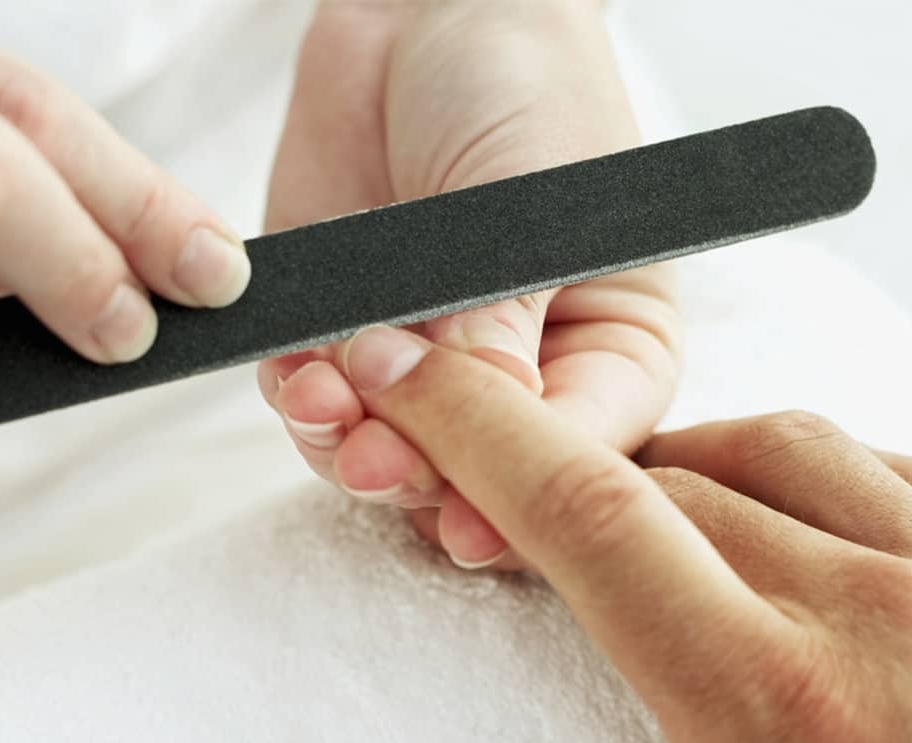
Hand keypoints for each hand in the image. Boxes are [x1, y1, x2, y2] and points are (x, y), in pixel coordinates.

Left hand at [256, 0, 678, 568]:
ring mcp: (430, 364)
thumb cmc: (527, 90)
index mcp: (613, 354)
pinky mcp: (347, 337)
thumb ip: (502, 326)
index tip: (471, 523)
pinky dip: (303, 406)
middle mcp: (523, 378)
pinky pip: (320, 407)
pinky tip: (298, 377)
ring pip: (392, 459)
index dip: (526, 501)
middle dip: (423, 478)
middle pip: (479, 481)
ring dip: (351, 449)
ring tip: (325, 405)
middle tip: (377, 459)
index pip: (582, 457)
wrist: (426, 11)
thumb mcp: (535, 208)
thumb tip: (477, 436)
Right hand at [321, 326, 911, 742]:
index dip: (480, 429)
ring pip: (796, 453)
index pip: (588, 520)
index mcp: (782, 712)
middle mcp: (881, 614)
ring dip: (704, 467)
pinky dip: (832, 478)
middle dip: (583, 477)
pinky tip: (818, 519)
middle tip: (540, 515)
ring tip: (665, 513)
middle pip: (679, 481)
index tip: (417, 373)